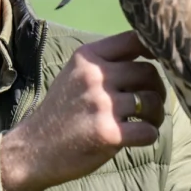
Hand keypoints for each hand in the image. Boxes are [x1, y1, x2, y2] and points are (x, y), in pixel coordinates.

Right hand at [0, 31, 166, 190]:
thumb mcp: (75, 76)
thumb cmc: (60, 112)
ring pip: (152, 101)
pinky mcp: (108, 133)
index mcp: (87, 57)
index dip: (154, 49)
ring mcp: (101, 105)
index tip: (157, 64)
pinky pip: (148, 131)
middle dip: (157, 88)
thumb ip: (105, 63)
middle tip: (150, 103)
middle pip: (147, 72)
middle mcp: (94, 76)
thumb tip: (151, 56)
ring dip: (157, 114)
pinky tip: (139, 138)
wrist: (33, 150)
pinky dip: (150, 135)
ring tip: (147, 121)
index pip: (133, 40)